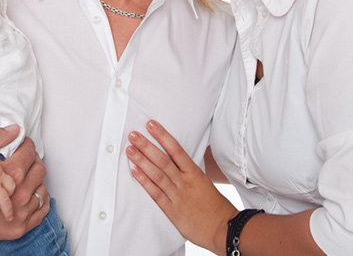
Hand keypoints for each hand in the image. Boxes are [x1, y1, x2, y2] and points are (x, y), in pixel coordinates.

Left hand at [128, 120, 237, 253]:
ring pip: (157, 174)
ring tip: (129, 150)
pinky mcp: (172, 210)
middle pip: (162, 160)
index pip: (176, 149)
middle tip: (133, 134)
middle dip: (146, 145)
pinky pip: (155, 193)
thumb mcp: (205, 184)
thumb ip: (190, 174)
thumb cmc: (216, 207)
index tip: (151, 124)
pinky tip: (135, 172)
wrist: (223, 228)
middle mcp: (185, 181)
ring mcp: (177, 195)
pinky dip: (145, 182)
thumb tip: (177, 163)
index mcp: (194, 173)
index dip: (162, 136)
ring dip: (141, 161)